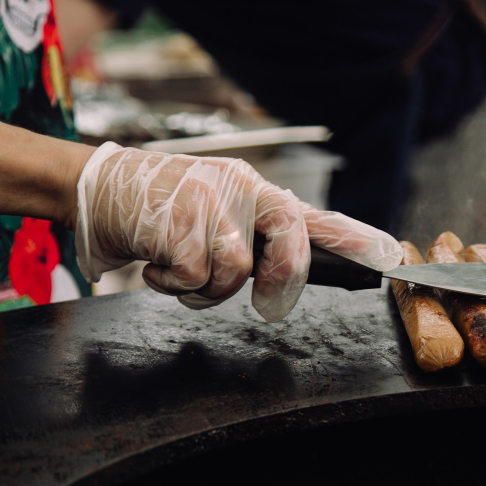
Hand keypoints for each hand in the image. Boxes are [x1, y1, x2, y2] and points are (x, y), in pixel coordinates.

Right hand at [74, 143, 400, 320]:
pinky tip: (155, 263)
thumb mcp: (215, 218)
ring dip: (203, 288)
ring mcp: (209, 198)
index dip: (352, 237)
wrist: (97, 188)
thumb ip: (253, 241)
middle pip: (287, 242)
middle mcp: (239, 188)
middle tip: (261, 297)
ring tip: (179, 269)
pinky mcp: (176, 218)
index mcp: (254, 191)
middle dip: (278, 279)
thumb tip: (289, 274)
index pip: (313, 216)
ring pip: (234, 271)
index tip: (388, 254)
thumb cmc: (162, 212)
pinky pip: (192, 276)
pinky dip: (170, 285)